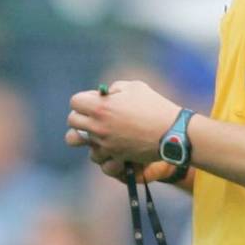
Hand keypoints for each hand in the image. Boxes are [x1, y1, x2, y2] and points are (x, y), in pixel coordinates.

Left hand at [66, 80, 180, 163]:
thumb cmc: (154, 106)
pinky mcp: (115, 156)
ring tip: (99, 131)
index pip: (75, 102)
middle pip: (72, 121)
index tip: (94, 101)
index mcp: (100, 107)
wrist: (172, 132)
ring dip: (86, 136)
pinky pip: (97, 157)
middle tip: (94, 116)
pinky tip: (110, 145)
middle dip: (81, 116)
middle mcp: (98, 126)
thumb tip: (103, 94)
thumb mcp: (134, 87)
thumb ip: (114, 89)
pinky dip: (101, 152)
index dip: (84, 100)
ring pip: (80, 142)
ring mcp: (105, 143)